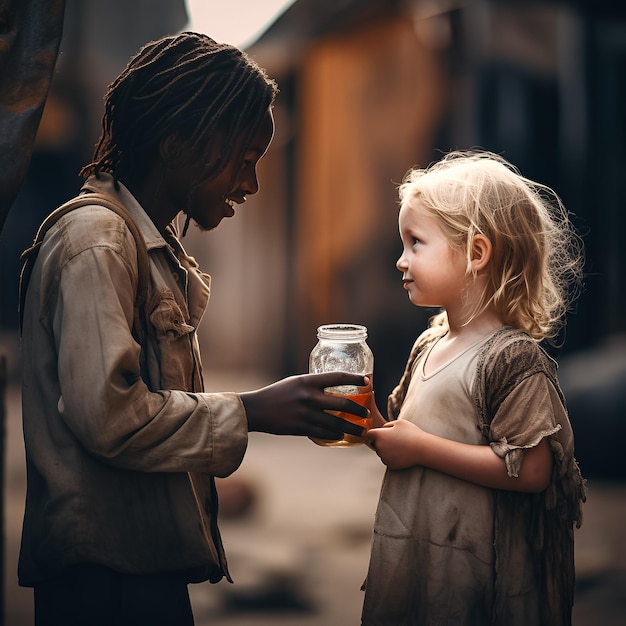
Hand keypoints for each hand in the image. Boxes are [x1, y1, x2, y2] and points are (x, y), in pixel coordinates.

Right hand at [240, 373, 368, 438]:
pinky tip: (340, 436)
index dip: (355, 379)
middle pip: (343, 403)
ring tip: (360, 430)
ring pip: (336, 422)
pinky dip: (335, 435)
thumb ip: (313, 385)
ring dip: (351, 427)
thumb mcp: (295, 382)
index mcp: (309, 381)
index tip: (367, 382)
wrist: (257, 409)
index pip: (338, 377)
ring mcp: (306, 413)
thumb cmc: (277, 393)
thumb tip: (332, 389)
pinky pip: (324, 433)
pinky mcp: (301, 428)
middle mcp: (310, 396)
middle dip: (358, 410)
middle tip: (366, 414)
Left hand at [367, 419, 428, 469]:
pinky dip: (392, 458)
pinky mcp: (390, 465)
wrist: (422, 449)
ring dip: (387, 450)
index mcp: (379, 435)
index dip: (375, 433)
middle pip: (375, 444)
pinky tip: (401, 453)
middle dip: (382, 442)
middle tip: (395, 440)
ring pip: (382, 453)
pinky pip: (388, 460)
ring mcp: (384, 457)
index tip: (381, 433)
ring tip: (400, 446)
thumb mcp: (399, 422)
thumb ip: (387, 425)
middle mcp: (379, 447)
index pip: (369, 434)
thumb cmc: (411, 434)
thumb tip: (382, 429)